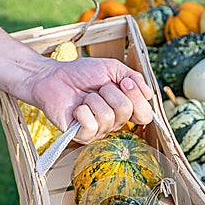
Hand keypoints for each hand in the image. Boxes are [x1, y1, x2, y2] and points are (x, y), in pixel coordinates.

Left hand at [28, 57, 153, 142]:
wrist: (54, 76)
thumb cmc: (82, 74)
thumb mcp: (112, 69)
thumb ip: (133, 78)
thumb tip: (150, 93)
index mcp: (124, 110)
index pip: (145, 116)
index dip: (137, 98)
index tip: (124, 83)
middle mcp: (114, 124)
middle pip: (126, 112)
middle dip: (110, 92)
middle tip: (98, 88)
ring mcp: (98, 132)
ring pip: (107, 117)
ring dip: (93, 100)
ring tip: (85, 98)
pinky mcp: (82, 136)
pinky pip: (91, 125)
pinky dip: (82, 111)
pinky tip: (77, 109)